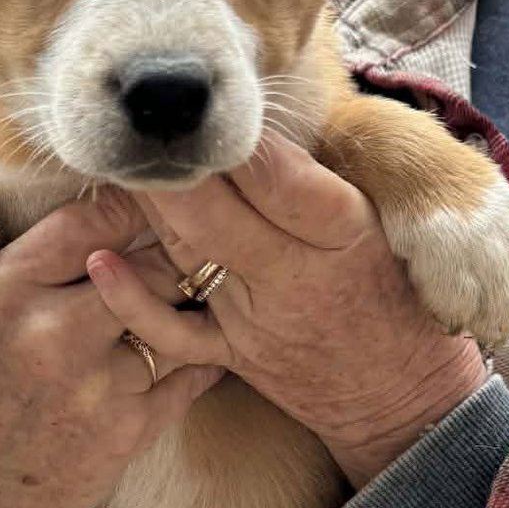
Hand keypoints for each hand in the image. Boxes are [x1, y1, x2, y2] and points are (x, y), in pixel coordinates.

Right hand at [0, 189, 223, 507]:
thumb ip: (38, 262)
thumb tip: (117, 205)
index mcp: (6, 288)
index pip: (92, 220)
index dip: (134, 205)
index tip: (153, 204)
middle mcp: (52, 332)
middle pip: (150, 266)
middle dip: (176, 254)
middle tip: (200, 242)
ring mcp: (95, 385)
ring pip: (178, 319)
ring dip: (192, 306)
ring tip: (205, 292)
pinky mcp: (128, 430)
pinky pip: (192, 373)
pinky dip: (202, 355)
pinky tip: (201, 343)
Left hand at [84, 132, 487, 490]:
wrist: (407, 401)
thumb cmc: (401, 294)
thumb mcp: (390, 224)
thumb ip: (332, 175)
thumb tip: (269, 113)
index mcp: (345, 234)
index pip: (278, 178)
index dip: (235, 140)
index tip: (208, 106)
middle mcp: (297, 277)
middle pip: (216, 214)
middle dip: (172, 169)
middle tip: (141, 126)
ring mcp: (258, 320)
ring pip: (187, 257)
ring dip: (149, 209)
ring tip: (121, 163)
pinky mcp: (234, 356)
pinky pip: (173, 334)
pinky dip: (132, 299)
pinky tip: (100, 260)